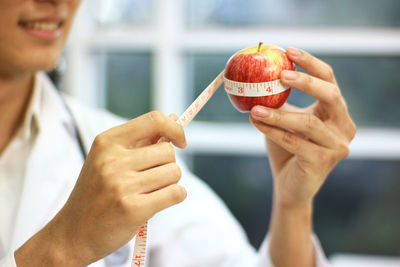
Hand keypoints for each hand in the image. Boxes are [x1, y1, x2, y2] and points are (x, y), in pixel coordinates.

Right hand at [15, 111, 186, 265]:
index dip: (174, 129)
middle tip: (153, 178)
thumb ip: (142, 140)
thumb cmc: (97, 193)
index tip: (179, 142)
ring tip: (151, 191)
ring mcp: (122, 185)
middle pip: (168, 151)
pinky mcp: (133, 209)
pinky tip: (160, 201)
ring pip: (174, 172)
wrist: (73, 233)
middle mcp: (113, 160)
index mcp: (108, 142)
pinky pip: (175, 193)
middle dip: (168, 165)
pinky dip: (176, 196)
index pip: (154, 120)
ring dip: (170, 183)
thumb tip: (175, 119)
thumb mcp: (110, 159)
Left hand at [250, 48, 355, 207]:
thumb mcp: (284, 119)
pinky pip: (295, 142)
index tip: (288, 51)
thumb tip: (255, 75)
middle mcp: (344, 126)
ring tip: (254, 108)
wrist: (290, 185)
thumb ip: (279, 101)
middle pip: (330, 95)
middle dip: (306, 82)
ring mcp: (337, 146)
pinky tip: (256, 122)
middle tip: (281, 75)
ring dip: (278, 114)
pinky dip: (273, 131)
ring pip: (308, 123)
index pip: (329, 80)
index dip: (311, 63)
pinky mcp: (323, 162)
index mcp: (337, 111)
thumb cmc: (288, 148)